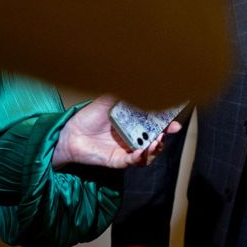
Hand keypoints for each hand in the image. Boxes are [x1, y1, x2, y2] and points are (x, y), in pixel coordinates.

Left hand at [51, 95, 179, 168]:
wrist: (70, 132)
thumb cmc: (88, 116)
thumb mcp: (109, 100)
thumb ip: (125, 94)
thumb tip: (141, 84)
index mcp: (133, 124)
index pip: (156, 125)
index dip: (167, 125)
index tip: (175, 123)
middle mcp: (133, 137)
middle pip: (156, 140)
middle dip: (164, 137)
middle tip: (166, 132)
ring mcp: (127, 150)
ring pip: (148, 154)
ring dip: (155, 149)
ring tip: (155, 142)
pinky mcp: (118, 160)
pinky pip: (133, 161)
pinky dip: (140, 157)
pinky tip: (141, 151)